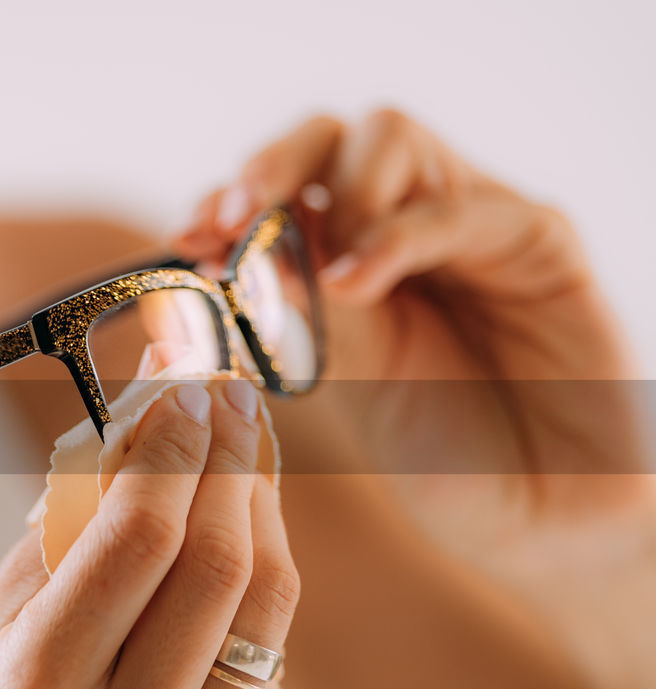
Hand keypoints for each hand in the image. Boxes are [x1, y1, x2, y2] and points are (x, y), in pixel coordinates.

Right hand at [0, 381, 298, 688]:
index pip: (137, 539)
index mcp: (41, 685)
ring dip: (261, 501)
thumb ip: (67, 523)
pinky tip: (237, 524)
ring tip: (241, 439)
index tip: (181, 384)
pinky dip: (256, 568)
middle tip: (225, 391)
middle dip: (230, 455)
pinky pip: (266, 642)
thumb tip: (136, 415)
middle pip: (219, 561)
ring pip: (266, 598)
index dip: (172, 446)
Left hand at [176, 110, 653, 574]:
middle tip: (238, 214)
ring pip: (388, 137)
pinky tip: (355, 284)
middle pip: (328, 135)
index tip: (190, 236)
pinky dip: (393, 237)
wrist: (538, 512)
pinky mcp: (536, 236)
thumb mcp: (351, 378)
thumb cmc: (439, 450)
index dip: (229, 199)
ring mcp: (466, 220)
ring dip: (335, 195)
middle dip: (271, 164)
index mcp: (344, 253)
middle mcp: (401, 221)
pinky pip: (458, 207)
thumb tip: (228, 256)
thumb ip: (302, 309)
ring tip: (324, 276)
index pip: (280, 188)